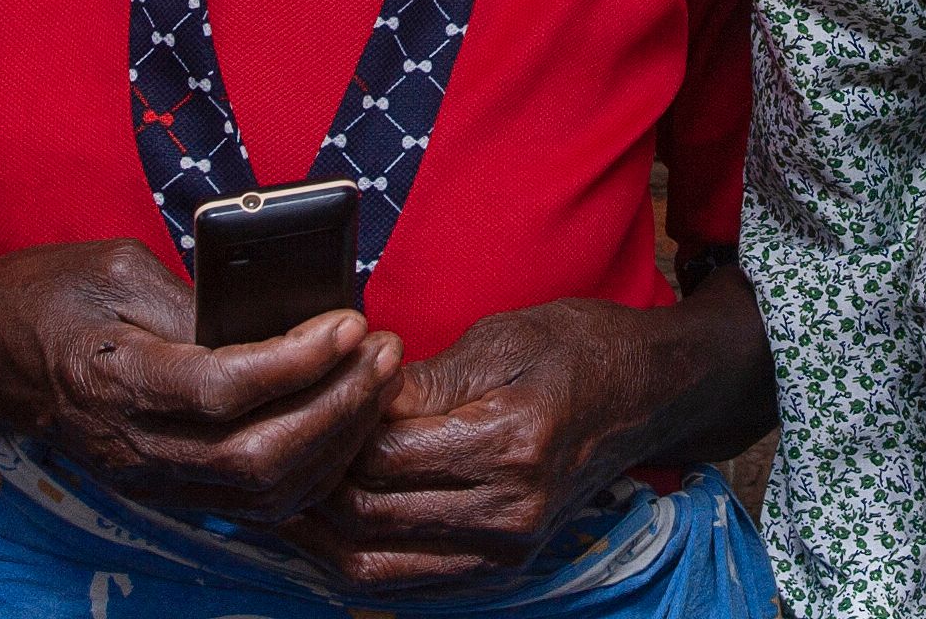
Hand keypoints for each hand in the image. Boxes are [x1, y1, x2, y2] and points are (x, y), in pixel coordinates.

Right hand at [0, 239, 401, 521]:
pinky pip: (255, 501)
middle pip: (258, 455)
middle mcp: (136, 446)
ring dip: (337, 439)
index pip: (224, 390)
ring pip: (265, 491)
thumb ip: (196, 297)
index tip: (350, 321)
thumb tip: (279, 311)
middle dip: (338, 405)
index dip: (298, 361)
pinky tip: (346, 421)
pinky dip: (313, 470)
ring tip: (378, 378)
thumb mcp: (118, 269)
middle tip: (383, 349)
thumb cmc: (50, 298)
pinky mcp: (169, 488)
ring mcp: (152, 477)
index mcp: (116, 380)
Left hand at [283, 299, 674, 587]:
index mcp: (510, 444)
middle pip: (370, 518)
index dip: (329, 431)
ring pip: (375, 567)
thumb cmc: (579, 351)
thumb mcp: (502, 339)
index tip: (303, 401)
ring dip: (320, 537)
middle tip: (276, 450)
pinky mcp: (501, 570)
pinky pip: (406, 585)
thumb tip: (350, 400)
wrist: (649, 395)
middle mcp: (509, 513)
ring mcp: (507, 552)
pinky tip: (328, 526)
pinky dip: (357, 561)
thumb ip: (423, 381)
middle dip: (311, 487)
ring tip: (284, 495)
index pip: (382, 457)